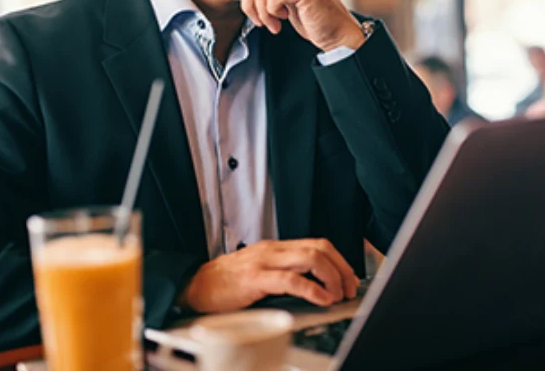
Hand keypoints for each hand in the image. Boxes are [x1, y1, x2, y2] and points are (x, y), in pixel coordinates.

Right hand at [176, 238, 359, 313]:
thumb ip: (283, 272)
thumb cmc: (226, 282)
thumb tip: (315, 286)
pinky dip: (312, 289)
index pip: (317, 244)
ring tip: (337, 295)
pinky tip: (322, 299)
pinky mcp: (255, 279)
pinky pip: (291, 280)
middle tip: (349, 289)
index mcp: (275, 248)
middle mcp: (272, 250)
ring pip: (310, 258)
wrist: (195, 286)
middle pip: (319, 248)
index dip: (339, 260)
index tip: (349, 279)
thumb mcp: (260, 271)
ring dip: (331, 278)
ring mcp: (263, 262)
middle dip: (341, 269)